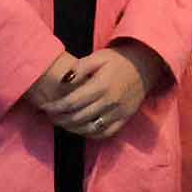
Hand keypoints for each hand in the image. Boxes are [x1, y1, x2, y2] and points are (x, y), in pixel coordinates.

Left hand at [35, 45, 152, 136]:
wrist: (146, 65)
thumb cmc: (119, 60)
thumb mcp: (98, 57)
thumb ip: (78, 68)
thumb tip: (62, 82)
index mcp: (101, 86)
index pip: (72, 103)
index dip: (55, 107)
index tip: (44, 107)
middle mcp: (110, 101)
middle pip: (78, 118)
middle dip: (59, 119)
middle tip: (50, 115)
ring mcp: (119, 112)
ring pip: (89, 128)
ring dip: (71, 128)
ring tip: (62, 122)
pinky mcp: (125, 118)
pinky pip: (105, 134)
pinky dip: (90, 134)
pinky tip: (80, 129)